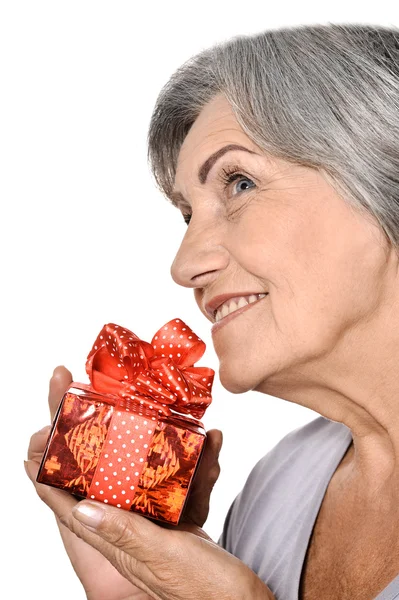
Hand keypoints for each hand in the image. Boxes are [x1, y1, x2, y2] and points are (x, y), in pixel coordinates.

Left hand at [25, 367, 274, 599]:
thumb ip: (127, 532)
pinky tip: (203, 450)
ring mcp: (155, 529)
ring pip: (142, 483)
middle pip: (100, 489)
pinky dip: (187, 466)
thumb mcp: (165, 555)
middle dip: (91, 455)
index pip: (72, 511)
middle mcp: (131, 535)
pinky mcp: (178, 525)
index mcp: (120, 544)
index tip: (34, 453)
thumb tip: (82, 508)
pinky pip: (175, 489)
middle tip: (87, 422)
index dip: (49, 483)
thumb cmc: (205, 590)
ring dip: (150, 452)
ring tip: (156, 425)